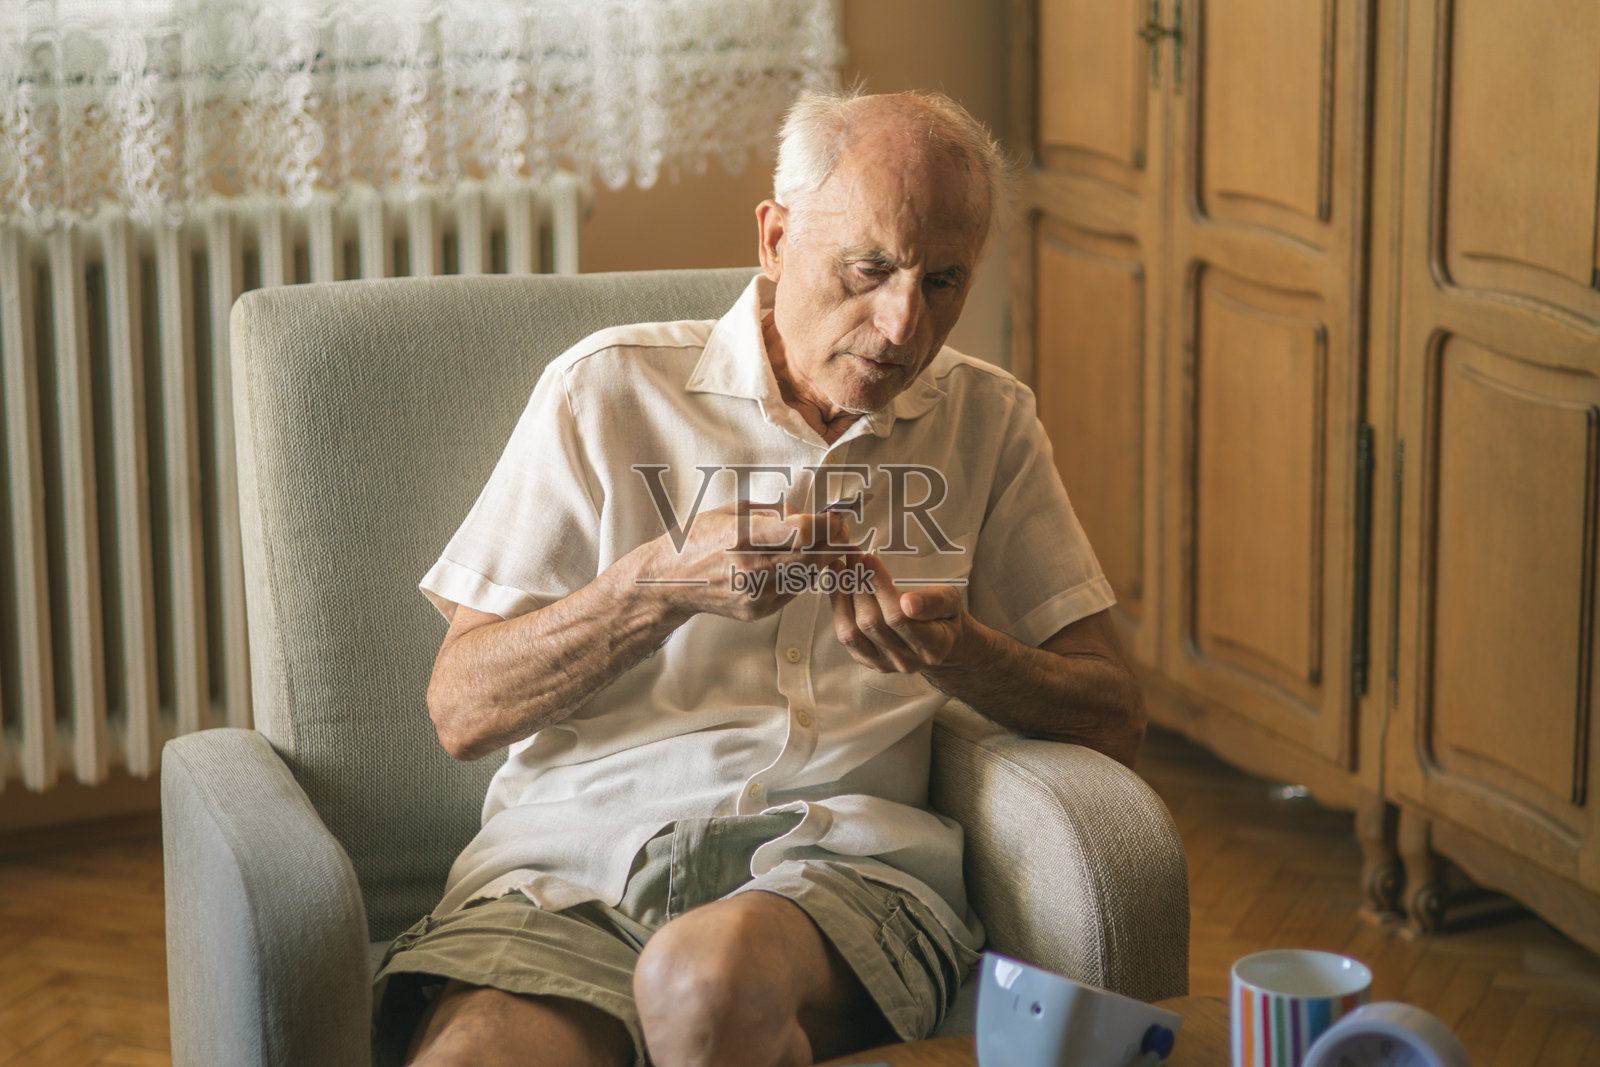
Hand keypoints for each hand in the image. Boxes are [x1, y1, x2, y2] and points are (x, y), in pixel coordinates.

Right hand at [640, 501, 847, 621]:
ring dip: (823, 559)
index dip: (828, 523)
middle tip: (842, 529)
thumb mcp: (731, 511)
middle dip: (834, 541)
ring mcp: (754, 594)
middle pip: (812, 557)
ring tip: (828, 543)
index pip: (802, 531)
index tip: (836, 515)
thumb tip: (807, 515)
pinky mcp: (757, 611)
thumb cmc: (696, 541)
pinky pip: (794, 591)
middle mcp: (749, 569)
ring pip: (807, 576)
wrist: (669, 581)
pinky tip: (801, 562)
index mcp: (741, 537)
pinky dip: (804, 575)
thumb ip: (772, 512)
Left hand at [829, 552, 966, 674]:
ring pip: (854, 632)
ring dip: (843, 596)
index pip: (899, 617)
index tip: (870, 558)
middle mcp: (907, 660)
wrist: (938, 640)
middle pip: (873, 623)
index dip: (880, 586)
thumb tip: (908, 604)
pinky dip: (838, 608)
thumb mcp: (949, 600)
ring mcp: (885, 664)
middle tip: (853, 556)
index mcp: (933, 646)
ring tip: (840, 567)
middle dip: (859, 585)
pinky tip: (838, 584)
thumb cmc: (943, 614)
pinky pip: (846, 637)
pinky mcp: (867, 660)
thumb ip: (933, 602)